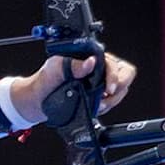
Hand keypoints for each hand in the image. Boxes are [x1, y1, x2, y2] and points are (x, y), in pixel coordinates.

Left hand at [10, 53, 135, 123]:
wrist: (39, 99)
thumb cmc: (46, 79)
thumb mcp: (55, 67)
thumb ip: (74, 64)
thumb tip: (90, 62)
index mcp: (91, 57)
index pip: (115, 64)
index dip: (115, 76)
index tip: (108, 88)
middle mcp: (99, 69)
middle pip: (125, 75)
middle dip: (119, 87)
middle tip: (106, 96)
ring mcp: (100, 83)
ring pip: (121, 90)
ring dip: (112, 100)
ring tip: (98, 104)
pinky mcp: (99, 97)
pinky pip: (113, 101)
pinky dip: (107, 106)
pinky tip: (96, 107)